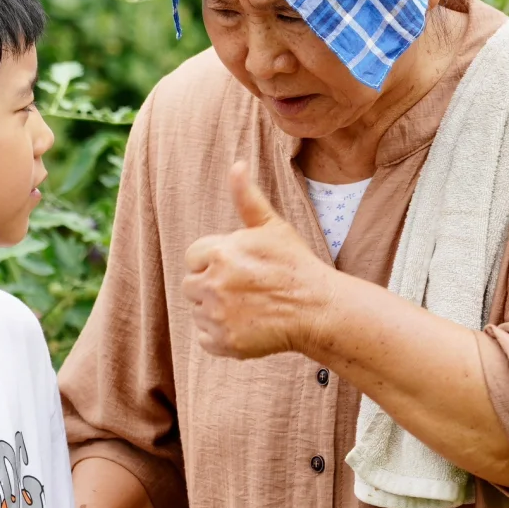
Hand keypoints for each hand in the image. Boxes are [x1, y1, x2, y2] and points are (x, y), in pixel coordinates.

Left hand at [181, 162, 336, 359]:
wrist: (316, 309)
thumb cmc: (294, 265)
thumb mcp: (272, 227)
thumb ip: (247, 198)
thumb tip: (237, 165)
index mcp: (220, 252)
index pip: (193, 256)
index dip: (213, 260)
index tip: (238, 267)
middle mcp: (213, 283)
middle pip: (191, 285)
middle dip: (211, 285)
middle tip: (244, 288)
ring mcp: (217, 315)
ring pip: (198, 312)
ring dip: (215, 310)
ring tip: (247, 306)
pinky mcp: (224, 342)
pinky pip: (205, 338)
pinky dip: (220, 335)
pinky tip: (245, 325)